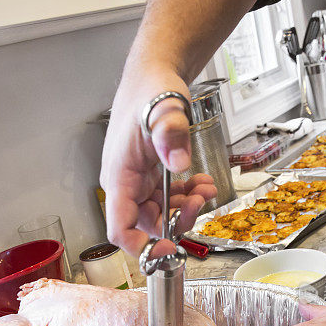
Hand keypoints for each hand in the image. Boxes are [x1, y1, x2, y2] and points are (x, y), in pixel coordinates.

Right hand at [100, 62, 216, 255]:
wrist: (153, 76)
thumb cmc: (149, 92)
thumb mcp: (162, 109)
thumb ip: (169, 134)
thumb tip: (178, 162)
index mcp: (119, 177)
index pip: (119, 229)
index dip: (141, 247)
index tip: (167, 249)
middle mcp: (125, 185)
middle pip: (147, 226)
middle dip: (177, 220)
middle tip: (200, 202)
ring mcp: (137, 182)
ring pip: (161, 214)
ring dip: (185, 208)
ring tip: (205, 188)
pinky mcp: (150, 177)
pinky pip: (168, 199)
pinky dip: (186, 195)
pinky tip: (201, 182)